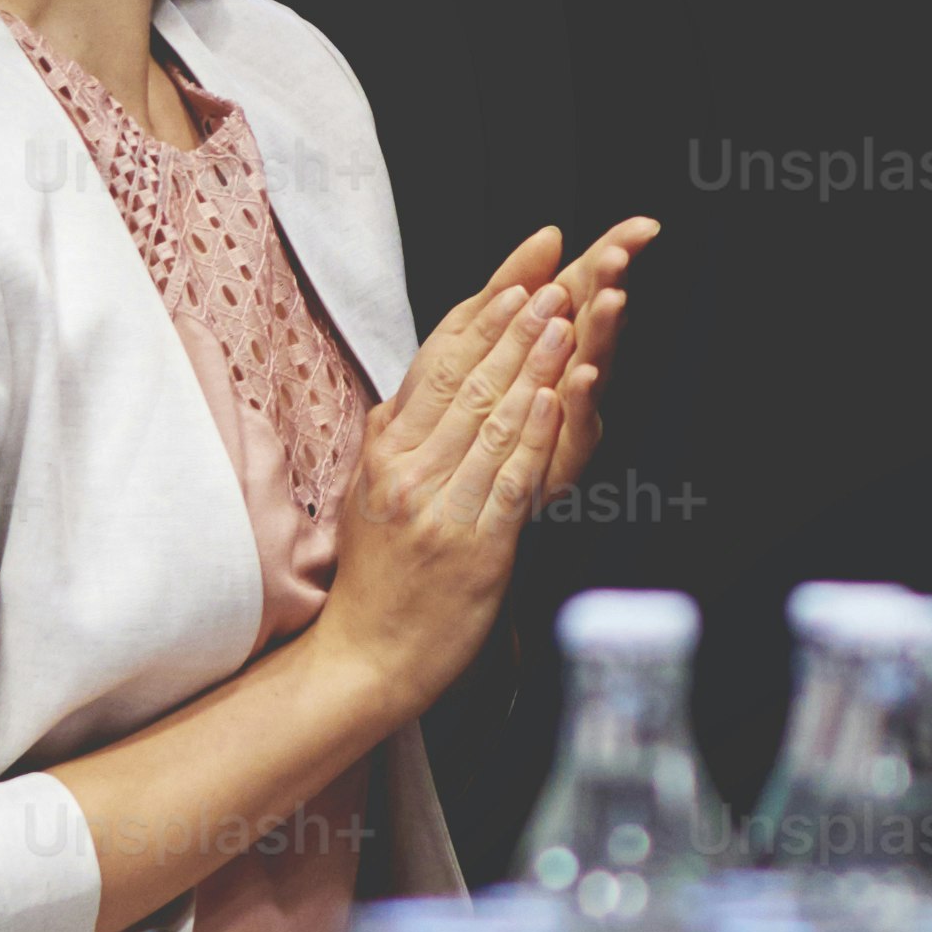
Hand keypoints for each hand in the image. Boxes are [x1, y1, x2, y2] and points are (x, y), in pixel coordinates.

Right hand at [316, 219, 647, 725]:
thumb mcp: (367, 495)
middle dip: (515, 325)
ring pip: (491, 419)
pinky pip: (510, 477)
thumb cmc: (377, 576)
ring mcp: (439, 506)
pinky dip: (534, 432)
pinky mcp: (474, 545)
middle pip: (467, 381)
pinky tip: (557, 396)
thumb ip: (393, 440)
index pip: (436, 364)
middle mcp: (406, 470)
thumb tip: (409, 391)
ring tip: (564, 318)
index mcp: (383, 450)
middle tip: (553, 280)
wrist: (368, 656)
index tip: (518, 276)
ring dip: (532, 362)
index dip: (482, 315)